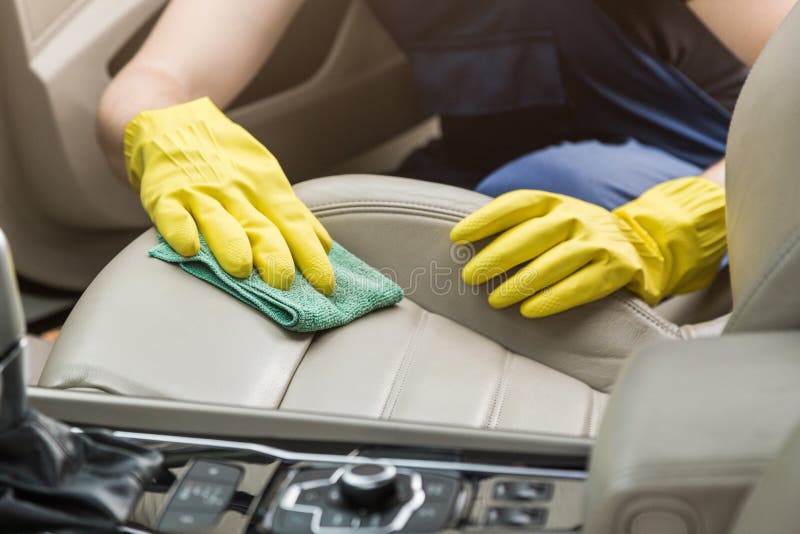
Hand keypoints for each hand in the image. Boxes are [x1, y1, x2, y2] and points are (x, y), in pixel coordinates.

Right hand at [124, 97, 334, 293]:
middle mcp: (237, 191)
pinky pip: (172, 214)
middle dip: (274, 255)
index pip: (294, 224)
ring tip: (240, 269)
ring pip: (218, 221)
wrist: (175, 123)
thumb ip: (291, 213)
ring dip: (230, 245)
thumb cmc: (228, 161)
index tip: (325, 284)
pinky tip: (188, 248)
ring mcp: (201, 193)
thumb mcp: (266, 178)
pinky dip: (179, 230)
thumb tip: (324, 244)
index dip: (310, 254)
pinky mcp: (165, 195)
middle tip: (284, 282)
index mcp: (267, 188)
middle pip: (260, 226)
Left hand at [450, 178, 725, 316]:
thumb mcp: (552, 222)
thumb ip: (518, 229)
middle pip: (532, 234)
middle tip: (470, 276)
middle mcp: (577, 216)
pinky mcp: (617, 268)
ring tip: (494, 299)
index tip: (456, 237)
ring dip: (521, 282)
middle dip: (497, 256)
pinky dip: (554, 299)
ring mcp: (599, 241)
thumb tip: (464, 246)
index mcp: (555, 203)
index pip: (516, 204)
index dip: (485, 219)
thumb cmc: (577, 239)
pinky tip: (530, 310)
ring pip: (555, 261)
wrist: (642, 246)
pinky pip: (582, 285)